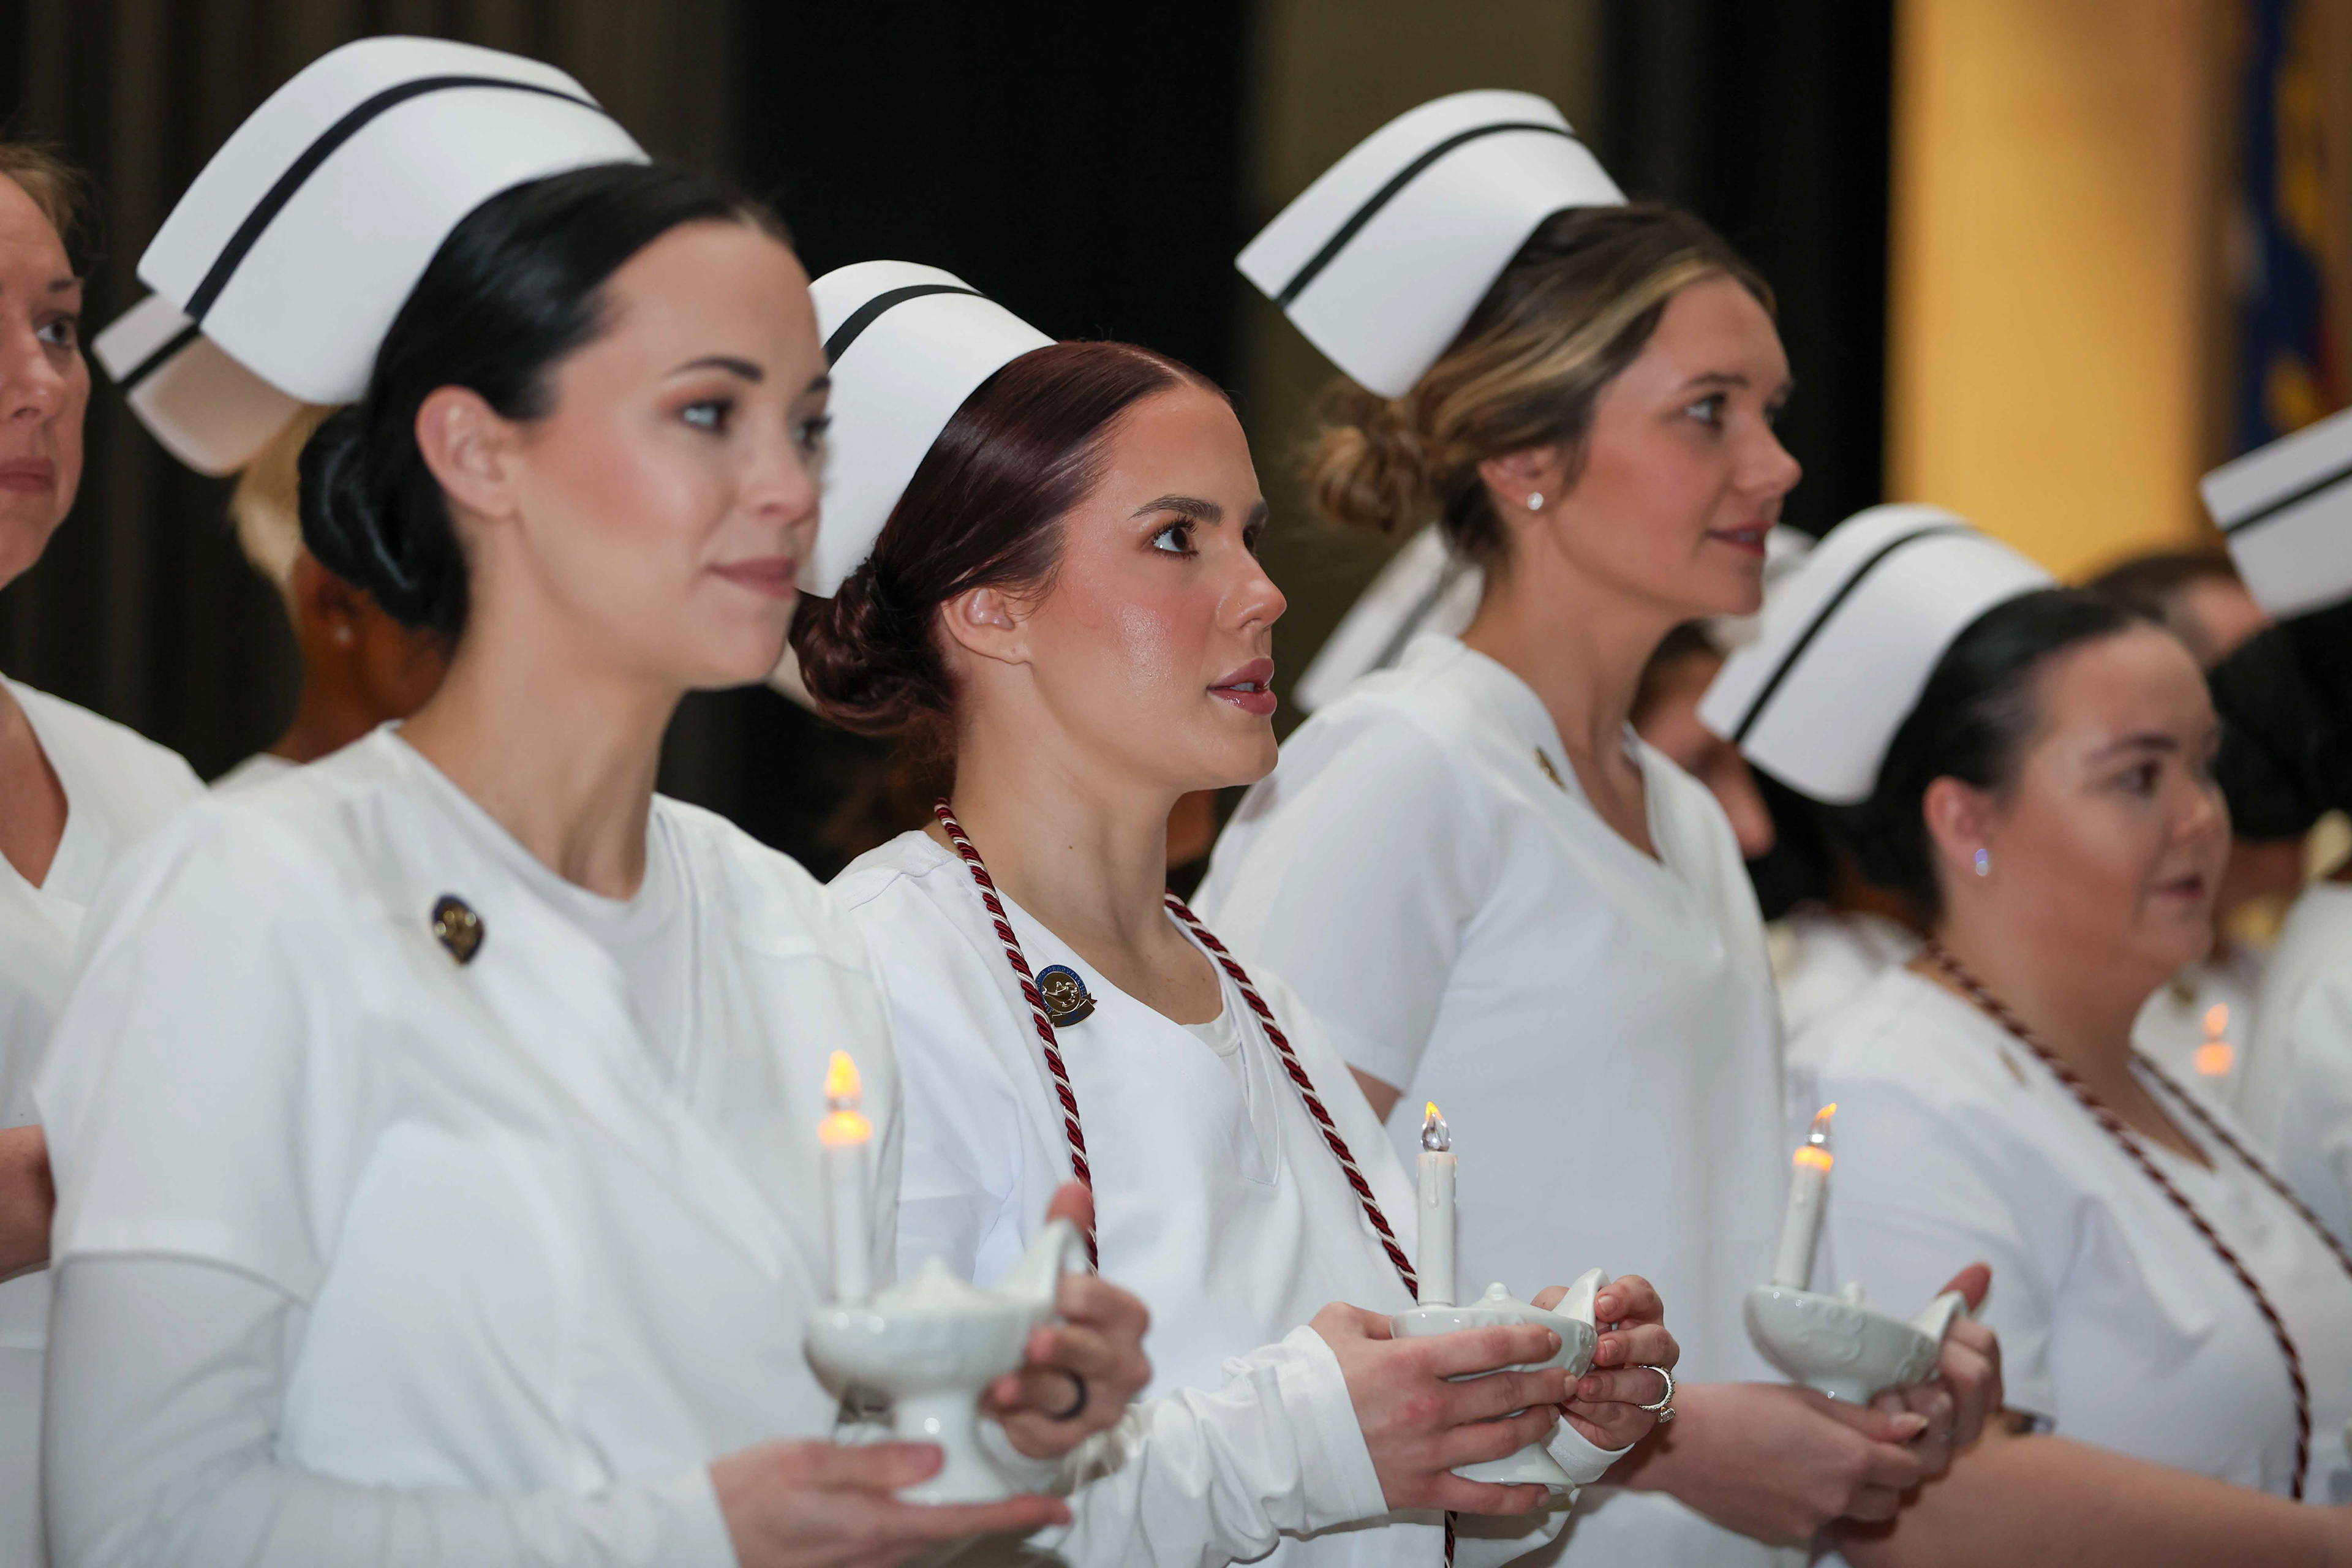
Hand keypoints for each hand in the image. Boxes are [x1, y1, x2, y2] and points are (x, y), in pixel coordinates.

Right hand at [711, 1439, 1068, 1567]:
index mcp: (872, 1527)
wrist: (695, 1541)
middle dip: (990, 1516)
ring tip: (981, 1493)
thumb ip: (874, 1462)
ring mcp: (857, 1567)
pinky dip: (919, 1527)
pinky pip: (896, 1549)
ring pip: (924, 1544)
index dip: (1013, 1516)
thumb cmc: (743, 1496)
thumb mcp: (807, 1461)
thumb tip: (935, 1460)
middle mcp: (873, 1556)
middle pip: (949, 1537)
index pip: (960, 1522)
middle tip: (1026, 1492)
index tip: (1056, 1509)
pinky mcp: (841, 1565)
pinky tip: (917, 1503)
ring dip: (955, 1522)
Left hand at [983, 1182, 1152, 1458]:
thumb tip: (1071, 1187)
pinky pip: (1047, 1436)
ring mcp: (1100, 1408)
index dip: (1087, 1297)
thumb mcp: (1059, 1273)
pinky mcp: (1070, 1439)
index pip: (1114, 1306)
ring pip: (1068, 1399)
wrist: (1041, 1373)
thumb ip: (1066, 1232)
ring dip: (1032, 1391)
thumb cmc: (1057, 1316)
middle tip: (1032, 1340)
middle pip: (1099, 1359)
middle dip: (1066, 1349)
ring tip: (997, 1385)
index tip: (1057, 1290)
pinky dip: (1019, 1424)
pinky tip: (995, 1409)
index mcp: (1127, 1319)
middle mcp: (1125, 1366)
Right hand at [1311, 1301, 1572, 1515]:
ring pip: (1504, 1440)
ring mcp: (1429, 1451)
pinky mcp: (1422, 1488)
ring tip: (1550, 1416)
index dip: (1528, 1341)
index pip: (1489, 1346)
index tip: (1547, 1340)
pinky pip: (1483, 1496)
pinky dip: (1517, 1495)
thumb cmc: (1304, 1386)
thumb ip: (1383, 1320)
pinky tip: (1538, 1487)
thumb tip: (1409, 1324)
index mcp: (1411, 1362)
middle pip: (1508, 1393)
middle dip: (1546, 1383)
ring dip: (1537, 1427)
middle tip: (1563, 1377)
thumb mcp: (1340, 1325)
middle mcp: (1429, 1407)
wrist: (1278, 1444)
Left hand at [1534, 1273, 1676, 1450]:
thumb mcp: (1554, 1320)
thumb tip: (1563, 1310)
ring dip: (1614, 1384)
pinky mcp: (1640, 1419)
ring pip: (1650, 1383)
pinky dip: (1603, 1410)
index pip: (1643, 1296)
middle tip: (1598, 1350)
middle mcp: (1651, 1348)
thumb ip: (1557, 1306)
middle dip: (1628, 1345)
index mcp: (1634, 1315)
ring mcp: (1651, 1385)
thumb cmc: (1564, 1350)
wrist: (1557, 1401)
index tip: (1601, 1305)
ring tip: (1583, 1385)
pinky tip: (1580, 1404)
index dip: (1627, 1297)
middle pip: (1657, 1341)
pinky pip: (1630, 1416)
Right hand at [1615, 1381, 1927, 1544]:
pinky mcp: (1786, 1537)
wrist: (1681, 1442)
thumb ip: (1864, 1418)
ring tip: (1814, 1468)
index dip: (1901, 1453)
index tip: (1883, 1441)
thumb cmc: (1741, 1408)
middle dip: (1881, 1481)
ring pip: (1854, 1517)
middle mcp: (1838, 1499)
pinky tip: (1782, 1481)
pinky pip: (1817, 1525)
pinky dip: (1811, 1507)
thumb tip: (1913, 1427)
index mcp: (1850, 1458)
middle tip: (1850, 1454)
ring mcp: (1812, 1523)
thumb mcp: (1806, 1398)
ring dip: (1850, 1498)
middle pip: (1890, 1503)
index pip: (1909, 1469)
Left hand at [1867, 1264, 2001, 1479]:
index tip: (1928, 1330)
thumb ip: (1951, 1304)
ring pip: (1942, 1403)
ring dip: (1910, 1384)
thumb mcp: (1920, 1334)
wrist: (1854, 1413)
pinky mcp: (1920, 1463)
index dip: (1953, 1328)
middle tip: (1908, 1352)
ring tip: (1890, 1379)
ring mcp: (1949, 1444)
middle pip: (1974, 1374)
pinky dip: (1892, 1407)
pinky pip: (1913, 1428)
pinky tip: (1878, 1399)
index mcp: (1980, 1384)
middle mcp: (1973, 1417)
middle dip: (1935, 1355)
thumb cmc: (1892, 1370)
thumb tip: (1982, 1268)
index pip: (1984, 1342)